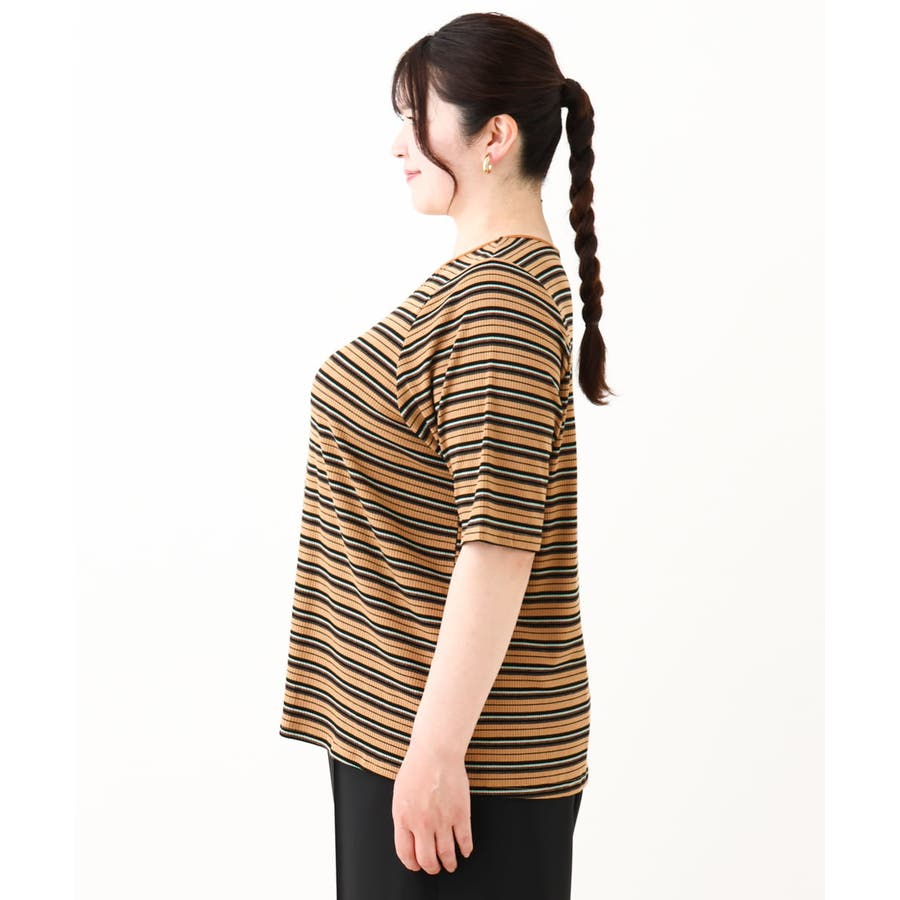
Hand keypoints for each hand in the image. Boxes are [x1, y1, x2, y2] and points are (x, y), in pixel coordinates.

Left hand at [391, 741, 473, 874]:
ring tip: (450, 864)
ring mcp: (442, 820)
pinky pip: (464, 840)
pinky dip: (466, 849)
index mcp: (404, 818)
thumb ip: (403, 818)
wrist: (436, 752)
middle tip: (435, 868)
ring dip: (449, 863)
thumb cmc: (416, 768)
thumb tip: (408, 836)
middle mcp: (422, 823)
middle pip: (427, 860)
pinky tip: (465, 851)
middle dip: (432, 868)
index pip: (406, 854)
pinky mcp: (460, 813)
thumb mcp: (399, 795)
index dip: (412, 864)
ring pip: (447, 854)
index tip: (417, 865)